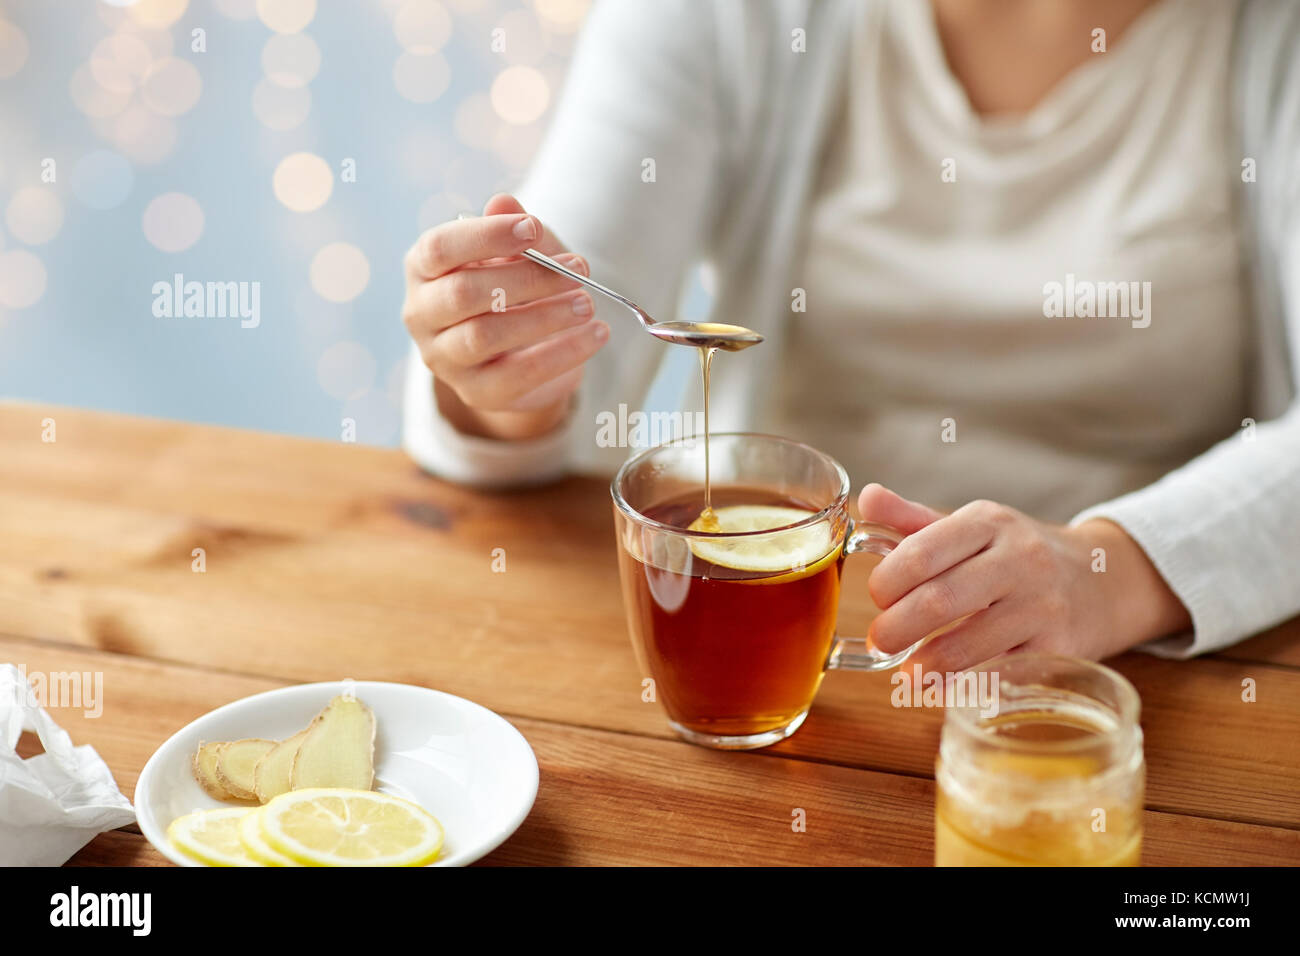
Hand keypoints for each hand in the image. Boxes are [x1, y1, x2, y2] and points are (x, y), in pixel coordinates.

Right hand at [402, 193, 609, 440]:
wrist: (522, 352)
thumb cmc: (514, 288)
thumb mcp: (521, 255)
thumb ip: (514, 233)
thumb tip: (505, 201)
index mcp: (424, 270)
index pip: (440, 248)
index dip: (486, 236)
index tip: (533, 228)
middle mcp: (422, 315)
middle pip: (463, 293)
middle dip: (526, 278)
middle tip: (577, 269)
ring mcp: (444, 358)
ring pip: (485, 336)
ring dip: (544, 317)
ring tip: (588, 304)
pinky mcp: (476, 392)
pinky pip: (518, 375)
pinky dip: (562, 353)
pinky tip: (596, 335)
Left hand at [857, 484, 1191, 672]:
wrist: (1104, 579)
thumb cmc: (1018, 554)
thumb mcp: (974, 527)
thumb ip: (914, 519)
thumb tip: (867, 497)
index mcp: (988, 523)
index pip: (922, 551)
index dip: (888, 581)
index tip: (877, 599)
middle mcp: (1018, 560)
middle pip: (940, 599)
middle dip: (897, 627)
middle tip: (880, 641)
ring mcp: (1042, 606)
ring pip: (969, 642)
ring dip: (927, 664)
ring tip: (906, 673)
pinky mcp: (1059, 648)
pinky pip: (1001, 673)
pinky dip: (964, 686)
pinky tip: (941, 689)